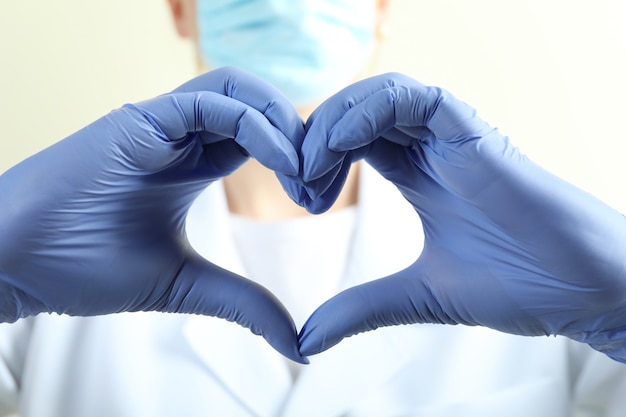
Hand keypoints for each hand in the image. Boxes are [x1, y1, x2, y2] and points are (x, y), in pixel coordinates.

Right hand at [0, 67, 306, 362]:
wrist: (14, 266)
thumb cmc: (84, 267)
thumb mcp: (185, 285)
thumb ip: (244, 303)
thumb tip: (298, 344)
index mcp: (194, 162)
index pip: (262, 137)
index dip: (298, 159)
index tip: (316, 200)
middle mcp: (181, 135)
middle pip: (259, 105)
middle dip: (300, 136)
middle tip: (319, 183)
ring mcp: (160, 123)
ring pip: (239, 90)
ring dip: (283, 122)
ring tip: (303, 171)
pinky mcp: (140, 121)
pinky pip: (210, 102)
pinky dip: (254, 123)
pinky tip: (279, 160)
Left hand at [298, 73, 625, 361]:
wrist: (582, 291)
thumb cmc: (517, 285)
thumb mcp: (417, 296)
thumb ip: (361, 309)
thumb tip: (307, 341)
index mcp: (418, 173)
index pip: (352, 141)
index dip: (316, 159)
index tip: (300, 200)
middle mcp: (432, 147)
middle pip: (356, 113)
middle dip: (314, 139)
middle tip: (297, 185)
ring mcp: (453, 136)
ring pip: (377, 94)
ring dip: (333, 124)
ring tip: (310, 169)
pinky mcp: (474, 133)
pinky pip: (412, 98)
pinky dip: (365, 112)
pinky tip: (338, 149)